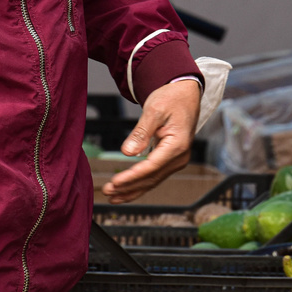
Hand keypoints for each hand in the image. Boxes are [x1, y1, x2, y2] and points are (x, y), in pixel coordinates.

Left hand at [102, 79, 201, 203]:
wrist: (184, 94)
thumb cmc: (171, 99)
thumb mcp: (154, 110)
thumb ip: (141, 132)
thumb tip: (128, 152)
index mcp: (177, 145)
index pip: (151, 167)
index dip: (132, 177)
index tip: (115, 182)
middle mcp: (180, 157)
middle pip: (151, 178)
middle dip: (128, 187)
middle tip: (107, 192)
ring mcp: (177, 160)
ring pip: (152, 181)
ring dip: (132, 190)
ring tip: (113, 197)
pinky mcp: (170, 160)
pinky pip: (154, 176)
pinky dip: (139, 184)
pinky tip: (126, 191)